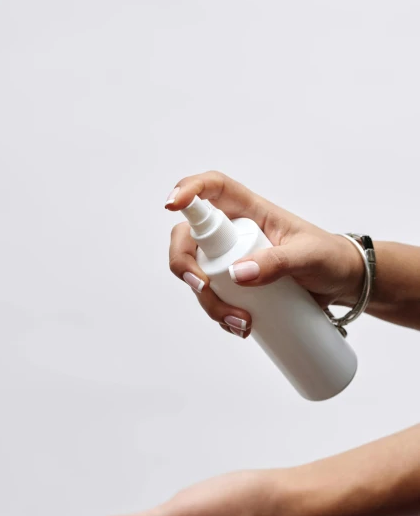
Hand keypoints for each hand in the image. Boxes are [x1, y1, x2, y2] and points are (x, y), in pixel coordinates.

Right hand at [167, 171, 363, 338]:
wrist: (342, 284)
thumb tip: (237, 274)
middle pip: (188, 239)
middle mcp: (233, 233)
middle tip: (203, 288)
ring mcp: (230, 260)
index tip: (173, 205)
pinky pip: (213, 298)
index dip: (188, 190)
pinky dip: (219, 316)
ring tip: (242, 323)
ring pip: (197, 275)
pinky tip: (242, 327)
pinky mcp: (234, 286)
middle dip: (185, 266)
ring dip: (209, 302)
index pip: (211, 188)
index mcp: (249, 211)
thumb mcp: (308, 257)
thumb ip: (277, 262)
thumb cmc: (329, 258)